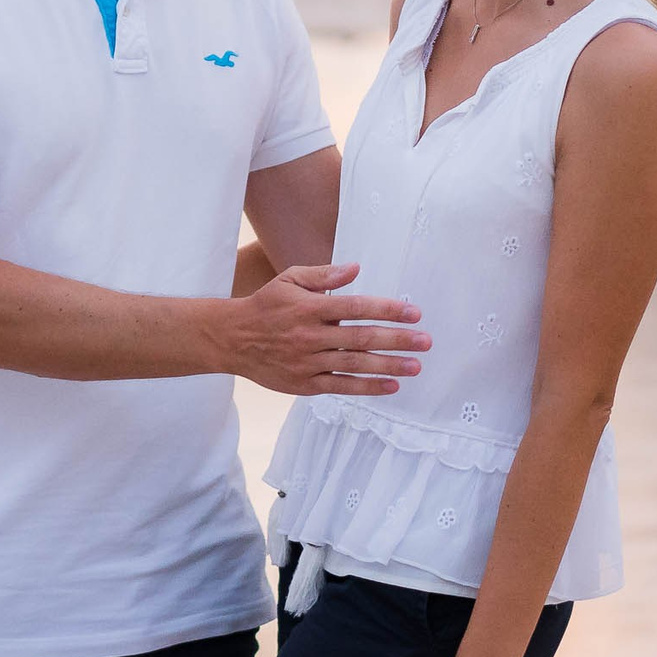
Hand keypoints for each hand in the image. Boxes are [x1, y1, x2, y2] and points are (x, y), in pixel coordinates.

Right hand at [215, 263, 427, 395]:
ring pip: (354, 364)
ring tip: (416, 366)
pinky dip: (367, 387)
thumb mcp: (289, 280)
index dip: (387, 310)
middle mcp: (311, 336)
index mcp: (310, 307)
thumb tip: (356, 269)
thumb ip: (324, 275)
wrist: (231, 339)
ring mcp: (308, 362)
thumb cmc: (265, 305)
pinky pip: (341, 386)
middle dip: (397, 340)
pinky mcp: (304, 384)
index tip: (413, 313)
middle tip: (425, 341)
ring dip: (388, 366)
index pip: (356, 307)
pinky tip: (391, 385)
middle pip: (361, 338)